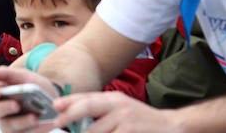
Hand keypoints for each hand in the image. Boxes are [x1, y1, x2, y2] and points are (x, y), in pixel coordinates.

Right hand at [0, 66, 59, 132]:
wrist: (52, 98)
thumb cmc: (33, 85)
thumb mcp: (23, 75)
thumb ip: (6, 73)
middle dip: (4, 108)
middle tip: (17, 104)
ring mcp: (7, 122)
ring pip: (7, 125)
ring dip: (22, 121)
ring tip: (35, 116)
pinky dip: (36, 129)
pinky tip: (45, 122)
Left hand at [52, 91, 176, 132]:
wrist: (170, 127)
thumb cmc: (139, 120)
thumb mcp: (119, 109)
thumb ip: (98, 111)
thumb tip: (71, 116)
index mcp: (113, 98)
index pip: (86, 97)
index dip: (68, 102)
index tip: (54, 107)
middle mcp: (118, 105)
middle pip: (87, 108)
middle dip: (69, 116)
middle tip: (58, 123)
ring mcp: (124, 120)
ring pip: (95, 131)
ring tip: (85, 132)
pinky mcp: (129, 132)